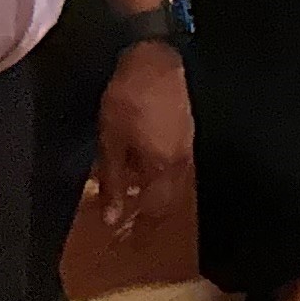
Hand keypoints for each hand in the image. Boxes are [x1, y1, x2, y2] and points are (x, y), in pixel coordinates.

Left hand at [90, 43, 191, 239]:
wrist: (155, 56)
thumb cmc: (129, 100)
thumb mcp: (112, 142)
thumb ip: (114, 182)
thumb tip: (114, 219)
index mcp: (164, 167)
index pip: (157, 210)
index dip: (145, 229)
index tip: (132, 245)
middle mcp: (182, 159)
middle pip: (170, 197)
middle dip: (152, 214)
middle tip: (134, 226)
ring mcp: (187, 140)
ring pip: (173, 178)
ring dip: (155, 192)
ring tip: (135, 196)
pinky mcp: (186, 125)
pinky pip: (173, 160)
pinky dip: (158, 172)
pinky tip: (143, 165)